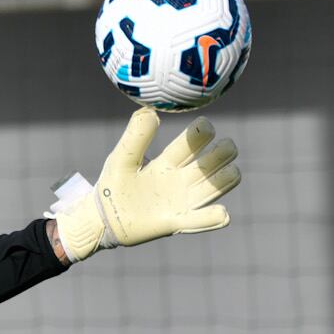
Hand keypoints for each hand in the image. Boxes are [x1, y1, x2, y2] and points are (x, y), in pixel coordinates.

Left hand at [54, 108, 239, 261]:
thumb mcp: (122, 158)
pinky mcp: (174, 222)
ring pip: (212, 188)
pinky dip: (212, 219)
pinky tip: (222, 213)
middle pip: (209, 164)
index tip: (206, 125)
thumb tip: (150, 111)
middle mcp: (179, 180)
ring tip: (232, 172)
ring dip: (224, 180)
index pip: (190, 144)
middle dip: (222, 154)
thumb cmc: (113, 185)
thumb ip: (135, 136)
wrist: (101, 218)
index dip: (200, 134)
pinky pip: (199, 221)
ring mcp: (180, 201)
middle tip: (227, 146)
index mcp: (167, 162)